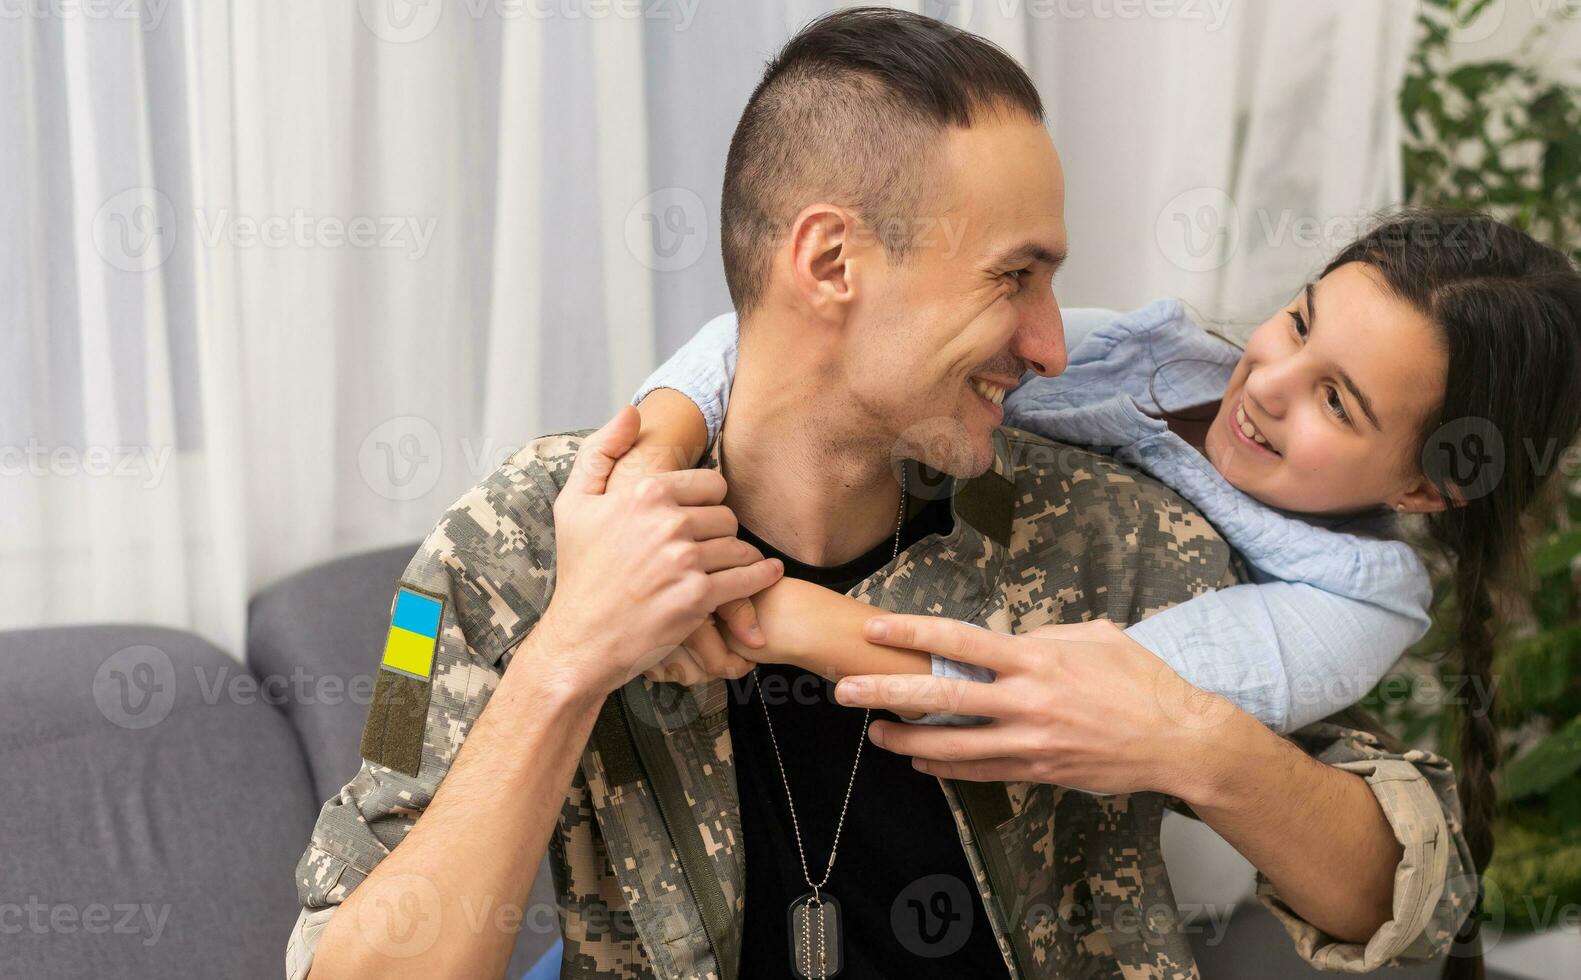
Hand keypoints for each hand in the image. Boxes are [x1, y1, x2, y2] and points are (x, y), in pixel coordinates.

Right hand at [601, 407, 769, 685]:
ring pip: (739, 547)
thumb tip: (631, 412)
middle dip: (721, 533)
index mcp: (645, 493)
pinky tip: (765, 575)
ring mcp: (685, 561)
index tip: (700, 520)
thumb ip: (601, 451)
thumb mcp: (574, 504)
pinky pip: (748, 578)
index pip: (710, 484)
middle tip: (710, 549)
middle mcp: (667, 522)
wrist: (580, 639)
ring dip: (739, 558)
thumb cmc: (580, 573)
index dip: (708, 503)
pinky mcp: (698, 597)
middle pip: (727, 516)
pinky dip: (761, 577)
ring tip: (729, 567)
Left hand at [831, 615, 1238, 795]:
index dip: (913, 632)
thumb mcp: (1095, 637)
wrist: (1180, 740)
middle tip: (844, 690)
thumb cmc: (1142, 680)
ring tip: (874, 735)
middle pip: (941, 695)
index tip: (875, 628)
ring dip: (907, 742)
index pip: (960, 640)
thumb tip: (1009, 639)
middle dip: (886, 692)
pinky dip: (947, 769)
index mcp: (1037, 658)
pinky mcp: (1039, 771)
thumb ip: (1045, 636)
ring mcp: (1030, 741)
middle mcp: (1027, 700)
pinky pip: (981, 771)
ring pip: (952, 744)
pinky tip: (921, 764)